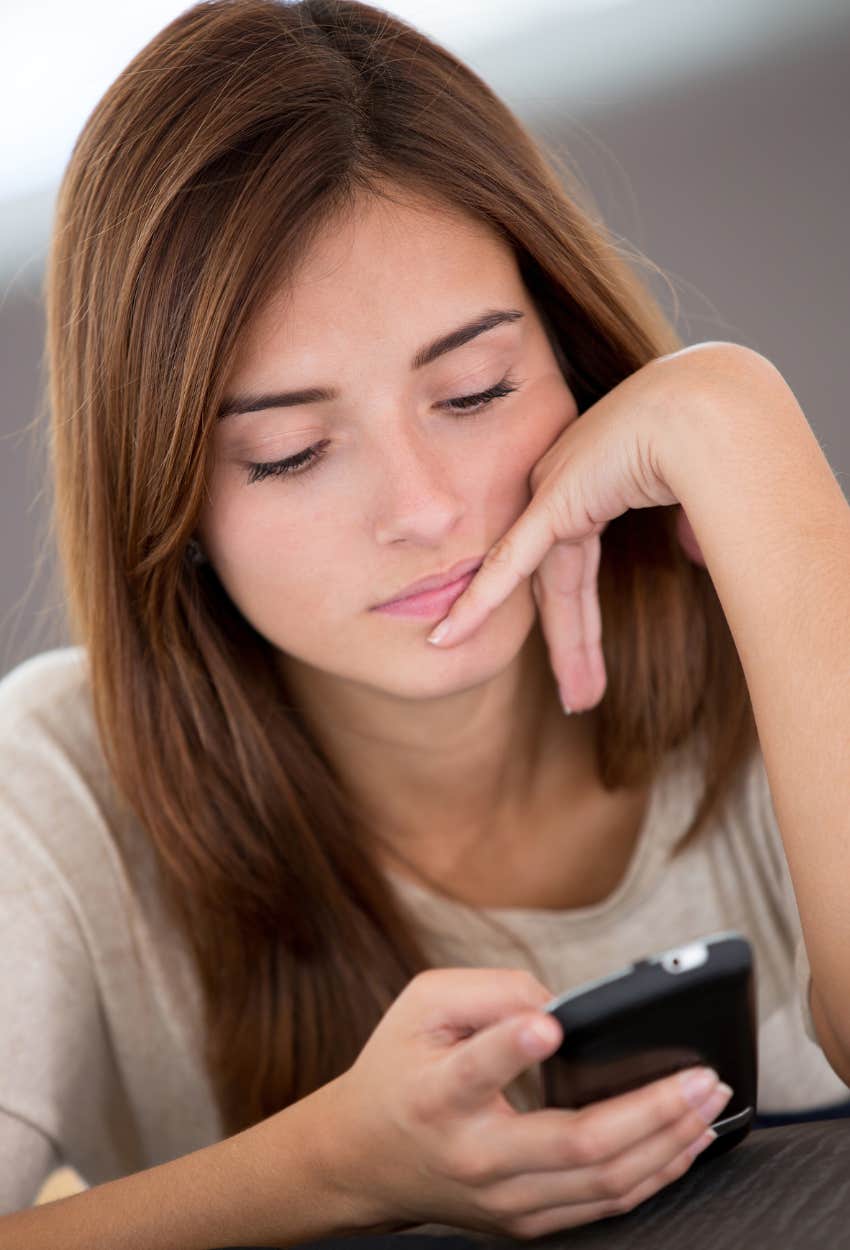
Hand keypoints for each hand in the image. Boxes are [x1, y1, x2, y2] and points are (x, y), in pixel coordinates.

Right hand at [323, 967, 731, 1238]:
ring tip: (708, 1102)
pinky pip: (602, 1204)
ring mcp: (505, 1199)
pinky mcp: (525, 1221)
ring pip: (603, 1183)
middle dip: (650, 1110)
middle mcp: (474, 1156)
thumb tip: (563, 1006)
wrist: (360, 1159)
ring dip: (667, 1144)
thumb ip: (489, 991)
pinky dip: (653, 1173)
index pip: (475, 1072)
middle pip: (575, 1143)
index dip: (511, 1047)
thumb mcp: (422, 1005)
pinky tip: (685, 1142)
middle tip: (702, 1075)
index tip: (549, 1025)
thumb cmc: (398, 1068)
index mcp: (437, 1093)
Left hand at [425, 343, 745, 712]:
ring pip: (550, 590)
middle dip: (574, 645)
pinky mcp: (552, 500)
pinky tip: (448, 636)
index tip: (583, 657)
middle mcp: (566, 487)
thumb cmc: (716, 444)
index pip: (576, 566)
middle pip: (562, 585)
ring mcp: (554, 490)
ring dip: (564, 649)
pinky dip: (479, 601)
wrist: (709, 409)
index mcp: (596, 484)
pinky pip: (509, 563)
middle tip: (581, 696)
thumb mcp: (702, 497)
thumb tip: (694, 552)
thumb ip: (687, 525)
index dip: (579, 618)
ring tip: (577, 701)